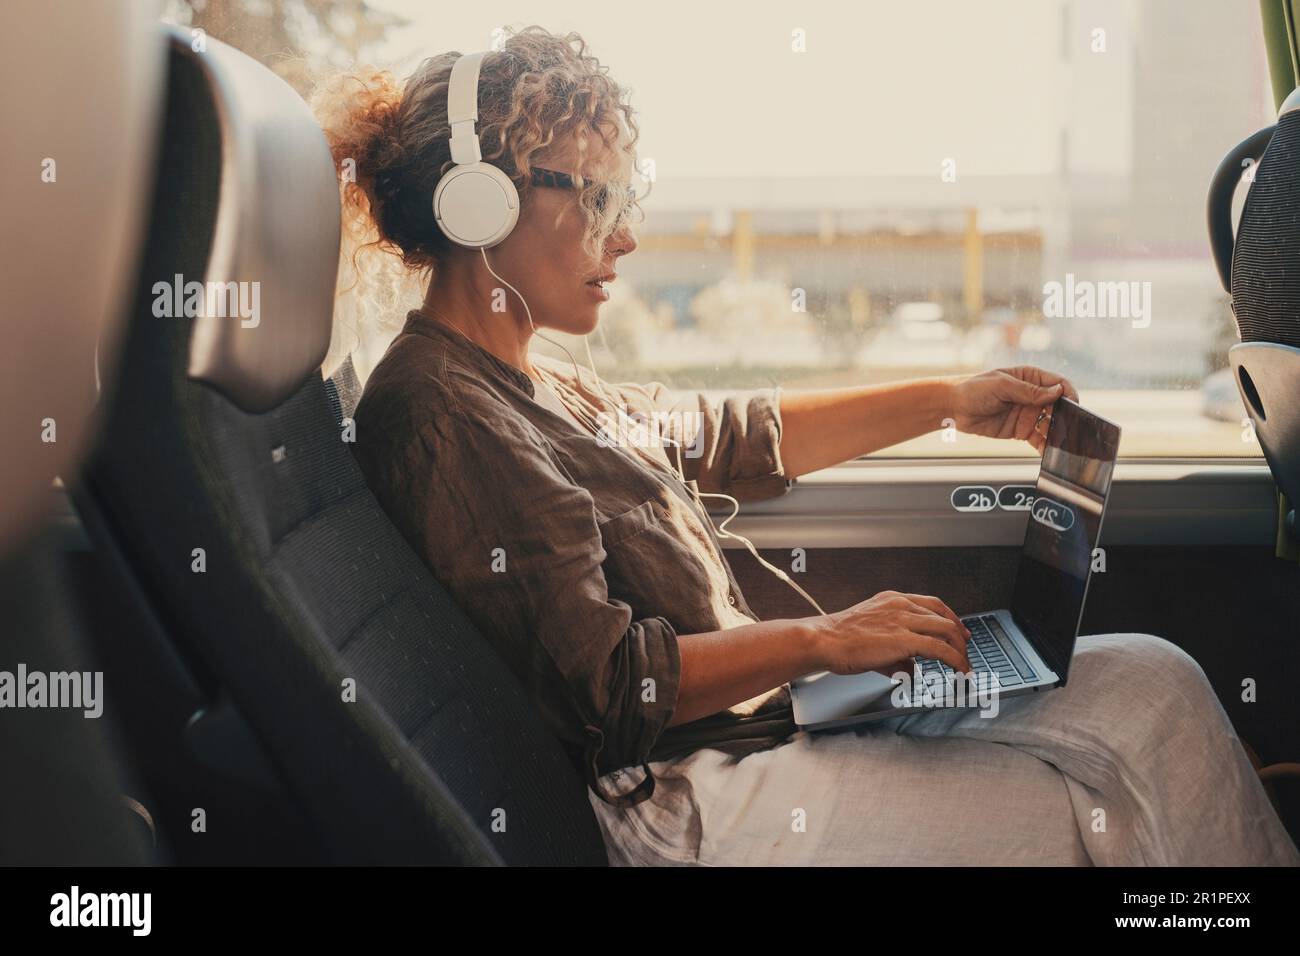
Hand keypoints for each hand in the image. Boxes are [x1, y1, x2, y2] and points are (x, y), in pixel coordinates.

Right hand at [813, 590, 972, 677]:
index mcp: (892, 599)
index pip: (932, 604)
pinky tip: (959, 670)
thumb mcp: (871, 636)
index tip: (959, 631)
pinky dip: (955, 660)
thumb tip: (910, 670)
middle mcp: (901, 605)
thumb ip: (895, 652)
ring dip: (960, 650)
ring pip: (946, 630)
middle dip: (960, 636)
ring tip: (964, 665)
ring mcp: (904, 620)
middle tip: (966, 651)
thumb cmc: (839, 639)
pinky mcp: (904, 639)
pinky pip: (940, 648)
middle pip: (943, 617)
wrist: (823, 640)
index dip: (951, 618)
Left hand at [949, 366, 1078, 451]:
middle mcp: (1033, 396)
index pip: (1058, 383)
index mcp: (1030, 378)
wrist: (953, 408)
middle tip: (1069, 428)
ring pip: (1051, 424)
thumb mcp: (1001, 385)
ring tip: (1062, 443)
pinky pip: (1038, 439)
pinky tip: (1050, 452)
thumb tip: (1057, 391)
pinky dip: (1045, 446)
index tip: (1073, 405)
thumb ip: (1028, 391)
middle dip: (1066, 417)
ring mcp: (1028, 414)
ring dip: (1058, 433)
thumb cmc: (973, 389)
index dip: (1068, 393)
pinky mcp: (1021, 430)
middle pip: (1058, 406)